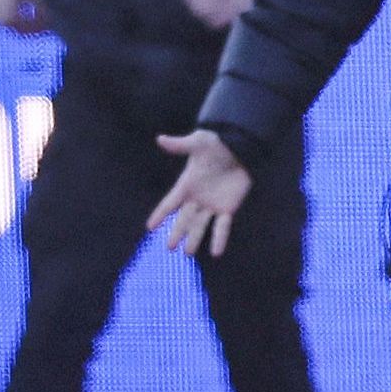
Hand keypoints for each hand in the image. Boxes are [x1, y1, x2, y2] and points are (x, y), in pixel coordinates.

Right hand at [148, 131, 253, 256]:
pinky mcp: (228, 208)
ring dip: (194, 239)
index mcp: (186, 185)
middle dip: (177, 232)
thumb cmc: (218, 145)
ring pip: (200, 225)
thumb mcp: (199, 143)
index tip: (150, 227)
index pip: (170, 203)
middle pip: (184, 219)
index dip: (160, 214)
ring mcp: (212, 205)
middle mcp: (197, 199)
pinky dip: (219, 238)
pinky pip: (223, 226)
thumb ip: (181, 145)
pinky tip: (217, 252)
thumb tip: (161, 138)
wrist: (241, 148)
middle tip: (169, 248)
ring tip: (187, 253)